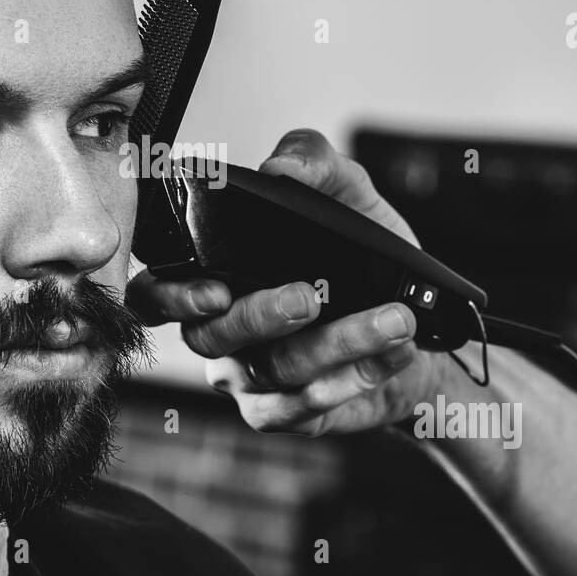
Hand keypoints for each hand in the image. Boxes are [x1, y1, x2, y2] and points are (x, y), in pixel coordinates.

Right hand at [126, 128, 447, 435]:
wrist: (421, 323)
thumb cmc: (365, 259)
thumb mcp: (347, 194)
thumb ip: (312, 162)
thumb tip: (280, 168)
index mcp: (212, 279)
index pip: (155, 295)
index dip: (172, 297)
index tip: (215, 289)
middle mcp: (222, 335)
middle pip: (212, 337)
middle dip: (261, 316)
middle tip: (310, 296)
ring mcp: (252, 380)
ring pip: (275, 370)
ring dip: (339, 342)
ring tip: (393, 317)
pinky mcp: (289, 414)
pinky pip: (308, 406)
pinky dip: (358, 375)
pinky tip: (395, 350)